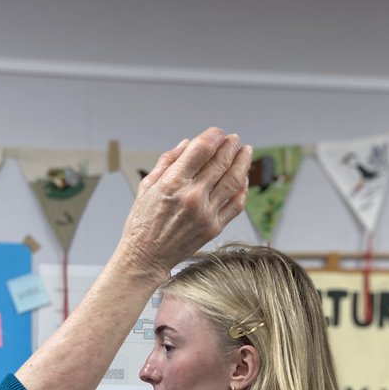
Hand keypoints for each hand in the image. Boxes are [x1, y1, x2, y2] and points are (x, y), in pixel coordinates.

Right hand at [113, 127, 250, 277]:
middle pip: (221, 162)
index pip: (202, 149)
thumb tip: (187, 144)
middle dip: (230, 146)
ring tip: (245, 151)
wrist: (146, 257)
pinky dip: (243, 189)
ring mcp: (206, 213)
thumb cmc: (143, 223)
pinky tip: (244, 179)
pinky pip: (236, 205)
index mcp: (173, 183)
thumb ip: (168, 162)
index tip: (217, 133)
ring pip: (233, 180)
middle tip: (234, 139)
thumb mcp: (147, 186)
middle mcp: (192, 196)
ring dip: (243, 162)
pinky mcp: (214, 228)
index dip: (214, 136)